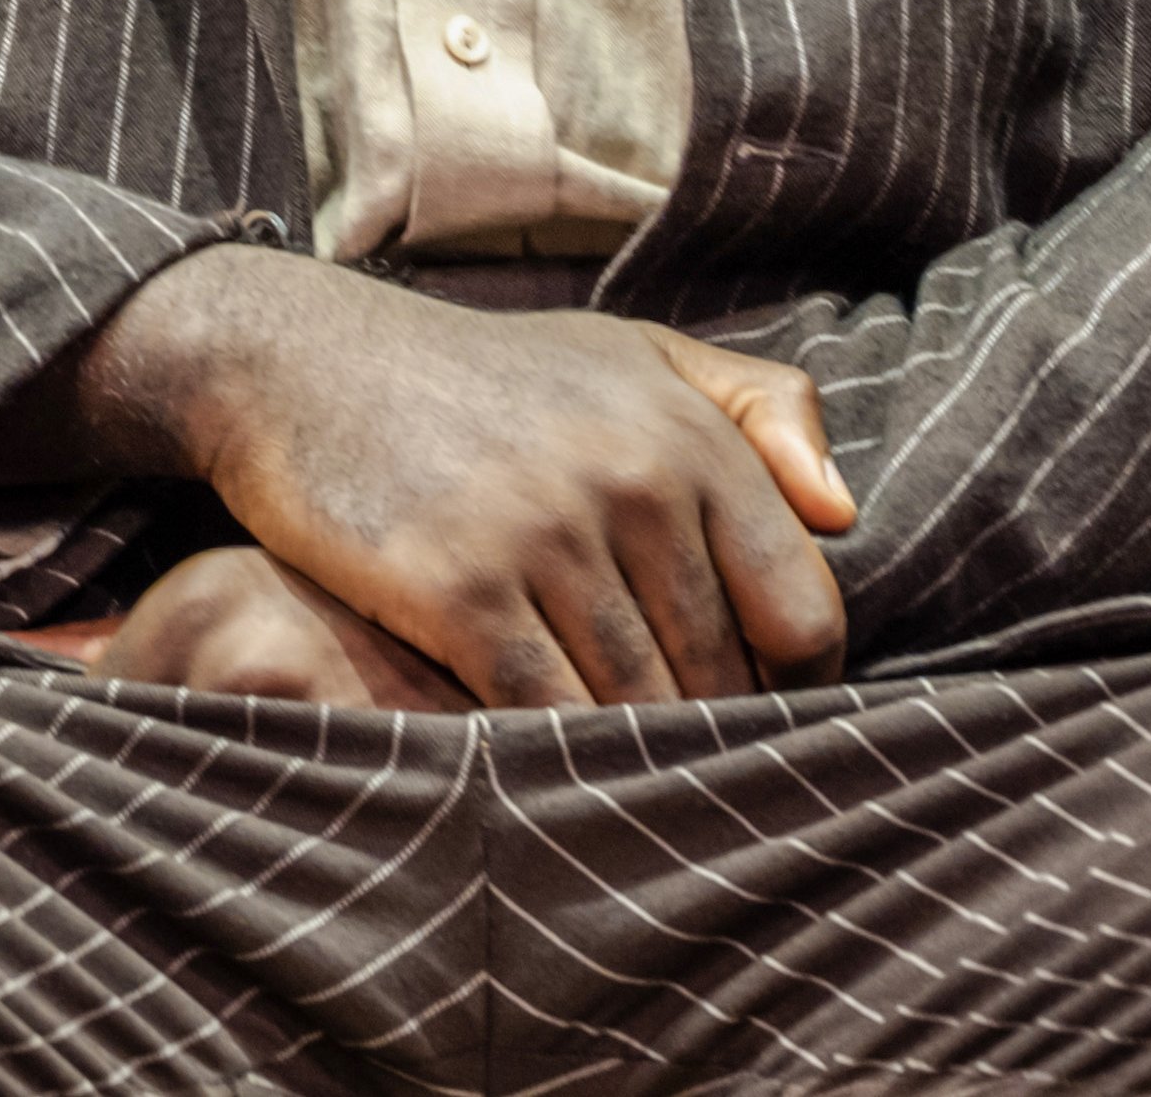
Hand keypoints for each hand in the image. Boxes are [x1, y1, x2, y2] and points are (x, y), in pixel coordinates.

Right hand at [37, 246, 855, 706]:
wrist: (305, 362)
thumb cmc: (487, 374)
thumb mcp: (632, 353)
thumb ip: (757, 408)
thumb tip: (845, 514)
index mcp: (688, 432)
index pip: (802, 611)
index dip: (792, 685)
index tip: (756, 712)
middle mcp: (630, 479)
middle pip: (720, 674)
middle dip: (708, 732)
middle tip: (685, 774)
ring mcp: (541, 534)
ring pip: (637, 705)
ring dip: (636, 759)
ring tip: (630, 796)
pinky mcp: (454, 587)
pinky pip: (541, 713)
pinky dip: (554, 757)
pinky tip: (548, 775)